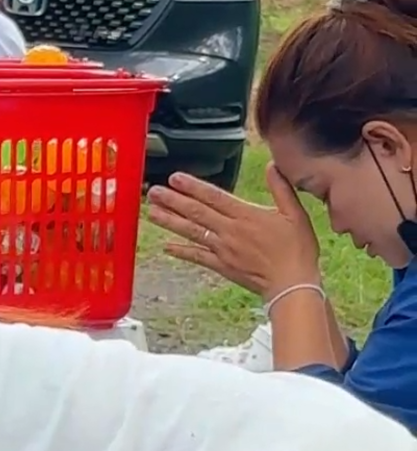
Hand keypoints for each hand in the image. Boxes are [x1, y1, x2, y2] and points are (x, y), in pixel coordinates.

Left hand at [146, 165, 321, 301]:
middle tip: (153, 191)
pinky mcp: (222, 266)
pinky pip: (197, 257)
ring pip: (192, 232)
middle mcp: (230, 230)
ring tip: (152, 212)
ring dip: (170, 221)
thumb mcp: (295, 214)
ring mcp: (223, 249)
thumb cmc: (297, 249)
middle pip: (196, 212)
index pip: (214, 196)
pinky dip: (181, 251)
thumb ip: (281, 188)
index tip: (174, 178)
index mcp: (246, 215)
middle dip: (173, 200)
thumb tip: (272, 165)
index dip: (192, 186)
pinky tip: (166, 246)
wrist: (292, 285)